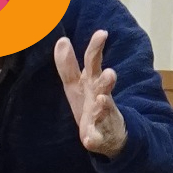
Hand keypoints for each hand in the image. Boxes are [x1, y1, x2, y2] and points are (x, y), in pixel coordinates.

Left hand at [55, 29, 125, 157]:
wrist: (109, 136)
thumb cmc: (90, 104)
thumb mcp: (76, 84)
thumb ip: (68, 64)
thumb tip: (62, 40)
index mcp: (93, 82)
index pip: (95, 62)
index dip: (97, 48)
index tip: (103, 33)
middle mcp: (100, 96)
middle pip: (104, 85)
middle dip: (107, 80)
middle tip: (110, 72)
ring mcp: (102, 117)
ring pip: (104, 110)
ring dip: (103, 105)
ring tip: (101, 100)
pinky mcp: (100, 136)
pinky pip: (97, 138)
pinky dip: (93, 139)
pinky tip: (88, 140)